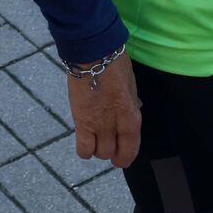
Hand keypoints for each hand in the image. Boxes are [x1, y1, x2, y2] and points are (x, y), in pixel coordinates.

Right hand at [65, 53, 140, 168]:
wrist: (92, 54)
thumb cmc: (114, 65)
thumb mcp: (131, 87)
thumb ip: (130, 105)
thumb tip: (131, 111)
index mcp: (132, 117)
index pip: (131, 149)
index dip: (126, 157)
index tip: (122, 158)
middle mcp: (116, 126)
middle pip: (113, 153)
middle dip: (111, 152)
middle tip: (107, 145)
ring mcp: (98, 125)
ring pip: (99, 153)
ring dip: (97, 149)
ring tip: (94, 139)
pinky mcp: (81, 122)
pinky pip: (83, 149)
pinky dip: (84, 150)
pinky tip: (84, 141)